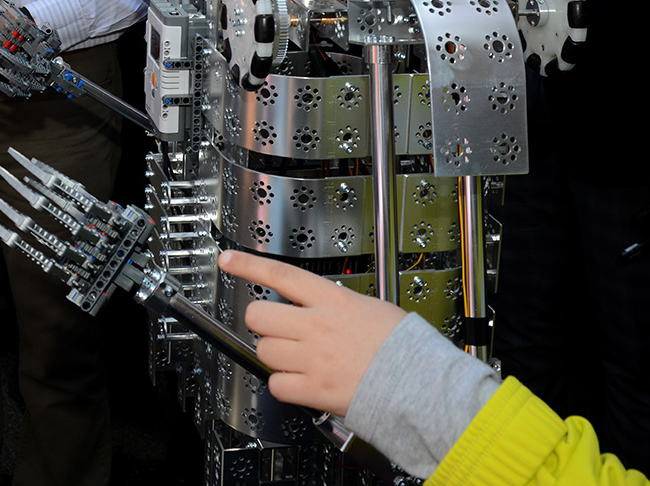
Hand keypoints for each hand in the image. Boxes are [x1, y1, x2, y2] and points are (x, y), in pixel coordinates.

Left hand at [220, 249, 407, 416]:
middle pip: (259, 315)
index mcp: (333, 301)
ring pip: (263, 350)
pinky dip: (283, 385)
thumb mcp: (371, 307)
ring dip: (273, 354)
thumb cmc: (404, 348)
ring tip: (296, 357)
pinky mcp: (314, 390)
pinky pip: (276, 385)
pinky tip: (300, 381)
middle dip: (262, 322)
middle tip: (277, 328)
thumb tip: (318, 303)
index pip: (280, 274)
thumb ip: (336, 303)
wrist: (420, 386)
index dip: (248, 265)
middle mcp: (317, 327)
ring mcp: (312, 358)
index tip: (228, 260)